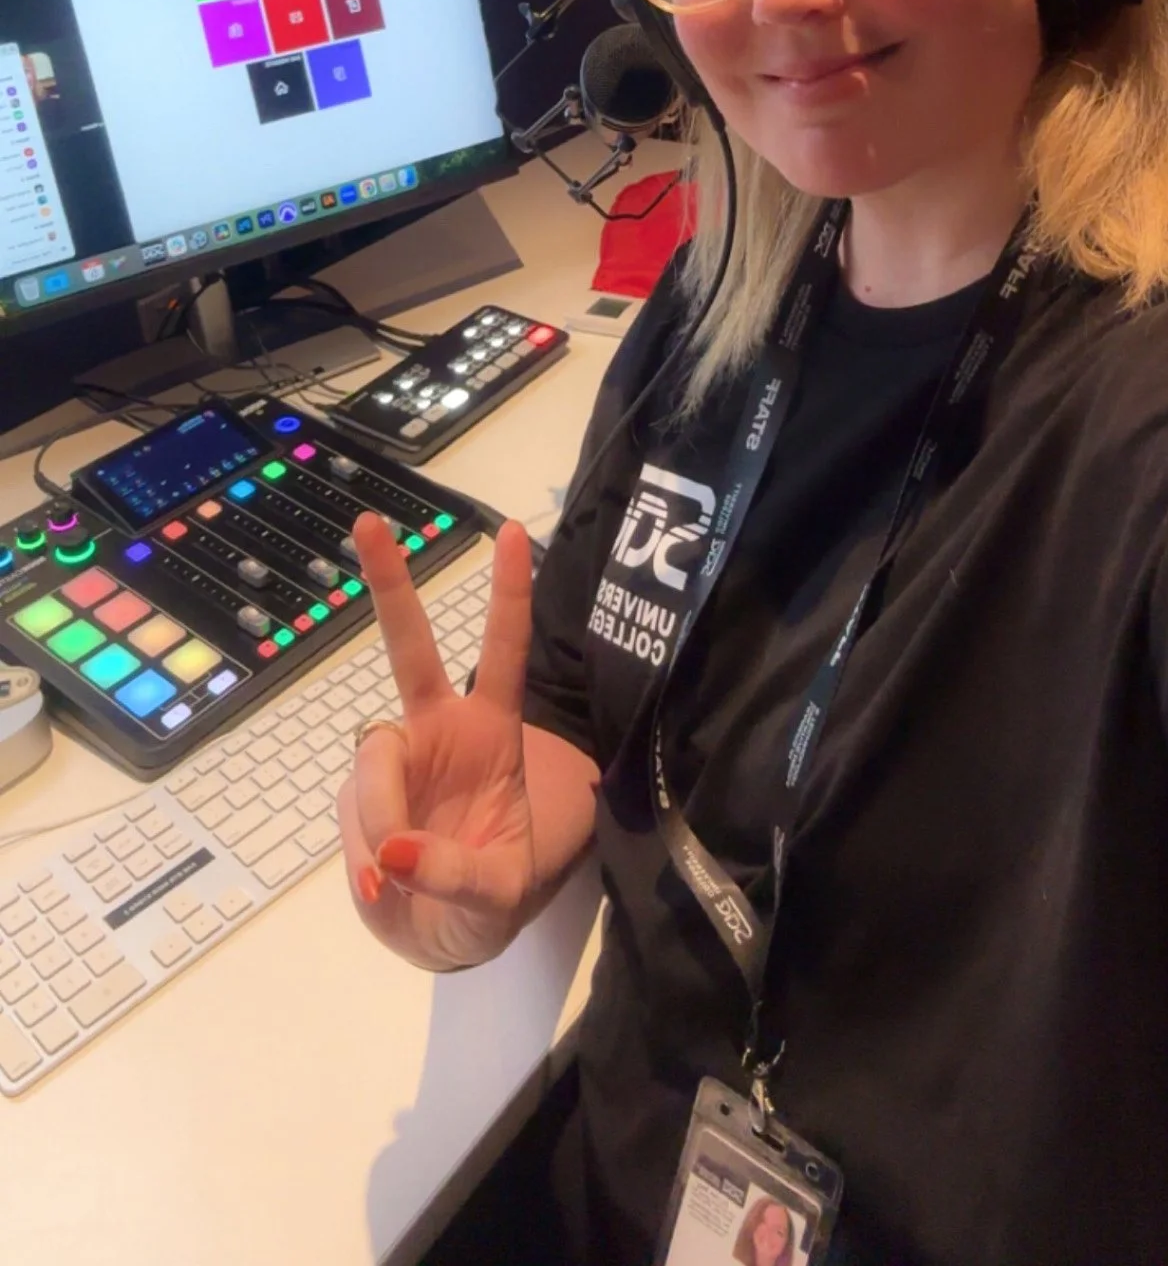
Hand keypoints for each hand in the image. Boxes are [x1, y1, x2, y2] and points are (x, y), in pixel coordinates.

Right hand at [336, 511, 535, 971]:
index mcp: (492, 733)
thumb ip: (455, 872)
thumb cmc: (489, 903)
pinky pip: (354, 814)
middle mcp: (438, 731)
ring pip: (372, 765)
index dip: (510, 595)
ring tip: (399, 873)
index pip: (504, 653)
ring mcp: (395, 762)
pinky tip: (384, 881)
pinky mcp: (359, 799)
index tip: (516, 532)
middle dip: (389, 584)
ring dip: (382, 816)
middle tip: (369, 524)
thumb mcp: (497, 896)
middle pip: (410, 648)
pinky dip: (366, 852)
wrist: (444, 940)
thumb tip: (395, 848)